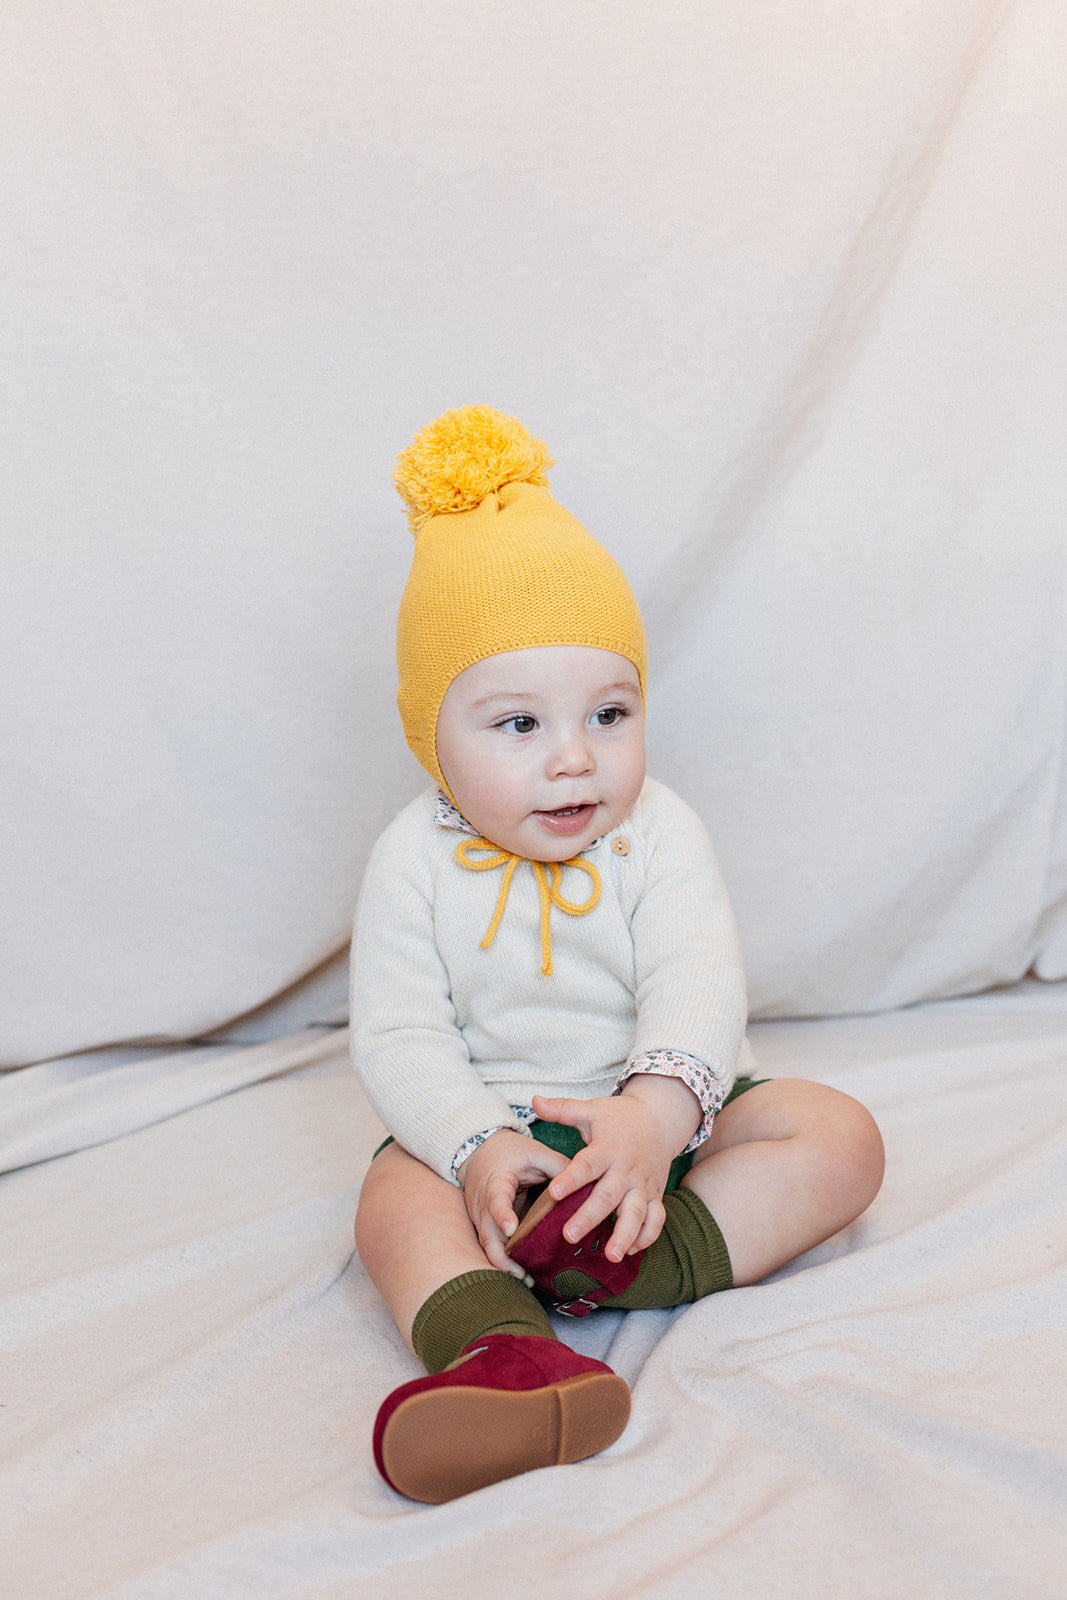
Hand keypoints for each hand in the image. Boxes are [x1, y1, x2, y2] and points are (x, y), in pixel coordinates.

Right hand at [459, 1131, 568, 1274]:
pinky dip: (503, 1260)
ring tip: (527, 1279)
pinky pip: (490, 1247)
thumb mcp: (535, 1152)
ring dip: (504, 1265)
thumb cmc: (510, 1151)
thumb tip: (587, 1184)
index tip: (511, 1229)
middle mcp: (483, 1203)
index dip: (502, 1214)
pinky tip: (521, 1272)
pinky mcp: (483, 1226)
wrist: (479, 1151)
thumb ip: (560, 1166)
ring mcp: (480, 1217)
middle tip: (524, 1274)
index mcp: (497, 1182)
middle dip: (503, 1258)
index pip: (496, 1199)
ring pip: (486, 1247)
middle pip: (487, 1235)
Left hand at [531, 1076, 700, 1261]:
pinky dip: (647, 1236)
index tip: (554, 1193)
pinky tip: (631, 1252)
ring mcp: (643, 1184)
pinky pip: (657, 1219)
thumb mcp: (591, 1109)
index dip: (571, 1179)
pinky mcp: (656, 1195)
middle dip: (589, 1217)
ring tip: (610, 1256)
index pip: (587, 1165)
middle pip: (608, 1196)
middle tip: (569, 1235)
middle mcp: (626, 1168)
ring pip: (636, 1212)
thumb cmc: (618, 1117)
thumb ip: (562, 1109)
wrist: (659, 1119)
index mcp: (608, 1148)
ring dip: (624, 1235)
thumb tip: (534, 1100)